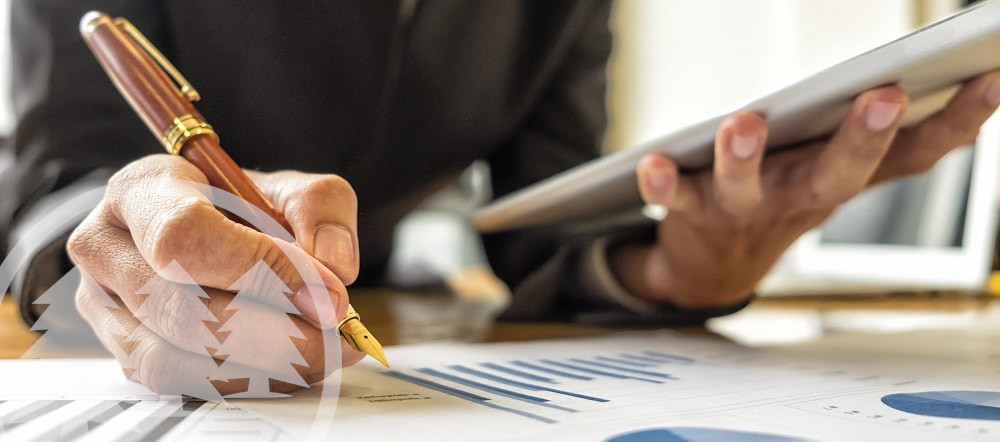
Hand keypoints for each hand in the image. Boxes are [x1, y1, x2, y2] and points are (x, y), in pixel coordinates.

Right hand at [67, 154, 364, 396]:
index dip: (260, 271)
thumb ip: (321, 210)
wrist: (206, 232)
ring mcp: (105, 309)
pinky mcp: (124, 354)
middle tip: (339, 335)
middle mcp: (107, 249)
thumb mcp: (289, 188)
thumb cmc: (243, 208)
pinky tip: (292, 367)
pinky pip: (182, 385)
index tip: (327, 294)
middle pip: (182, 311)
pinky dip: (249, 383)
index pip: (184, 237)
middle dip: (276, 334)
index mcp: (142, 189)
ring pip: (175, 361)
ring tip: (323, 352)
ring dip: (265, 368)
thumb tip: (334, 269)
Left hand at [613, 71, 999, 308]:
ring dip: (745, 157)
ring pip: (746, 188)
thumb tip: (970, 90)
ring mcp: (743, 208)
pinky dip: (662, 182)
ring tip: (745, 124)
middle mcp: (798, 196)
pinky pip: (673, 197)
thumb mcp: (837, 170)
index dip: (954, 122)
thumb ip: (885, 142)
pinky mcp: (690, 211)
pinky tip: (651, 161)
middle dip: (861, 140)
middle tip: (885, 96)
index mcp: (842, 180)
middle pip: (836, 175)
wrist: (713, 266)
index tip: (989, 76)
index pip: (910, 157)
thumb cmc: (784, 196)